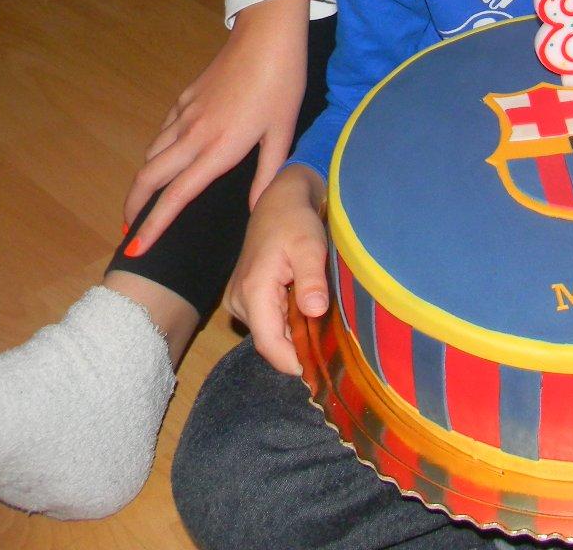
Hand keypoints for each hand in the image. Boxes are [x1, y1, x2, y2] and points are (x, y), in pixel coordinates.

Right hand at [124, 0, 312, 254]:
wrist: (267, 36)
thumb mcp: (283, 132)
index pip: (177, 195)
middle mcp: (193, 134)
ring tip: (144, 200)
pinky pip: (163, 131)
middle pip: (149, 177)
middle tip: (129, 229)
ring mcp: (185, 114)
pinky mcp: (185, 97)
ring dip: (143, 180)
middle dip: (134, 206)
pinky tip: (165, 158)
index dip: (154, 225)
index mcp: (219, 149)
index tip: (137, 247)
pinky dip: (157, 151)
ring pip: (152, 153)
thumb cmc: (282, 84)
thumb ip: (267, 173)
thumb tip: (255, 208)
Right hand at [226, 166, 329, 374]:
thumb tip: (315, 311)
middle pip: (270, 341)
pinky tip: (310, 312)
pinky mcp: (247, 298)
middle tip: (332, 350)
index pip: (269, 344)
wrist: (279, 200)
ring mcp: (240, 300)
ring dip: (295, 334)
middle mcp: (240, 300)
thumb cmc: (295, 220)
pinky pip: (268, 321)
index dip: (293, 362)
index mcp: (253, 291)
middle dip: (299, 349)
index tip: (320, 372)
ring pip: (270, 332)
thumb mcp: (310, 246)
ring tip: (324, 327)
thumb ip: (311, 279)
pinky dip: (288, 322)